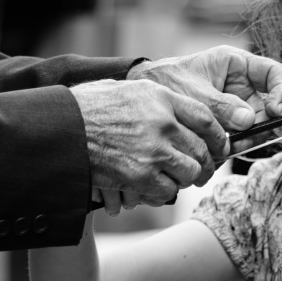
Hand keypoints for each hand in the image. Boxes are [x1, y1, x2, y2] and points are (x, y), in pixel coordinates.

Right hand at [74, 78, 225, 207]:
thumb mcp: (129, 89)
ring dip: (185, 178)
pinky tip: (155, 186)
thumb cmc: (89, 106)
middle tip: (202, 171)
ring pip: (190, 172)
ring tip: (177, 178)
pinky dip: (164, 192)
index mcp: (162, 97)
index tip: (218, 146)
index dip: (217, 136)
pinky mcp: (141, 175)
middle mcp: (163, 122)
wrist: (63, 128)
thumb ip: (158, 98)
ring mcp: (154, 150)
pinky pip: (168, 191)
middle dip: (205, 164)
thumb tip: (178, 110)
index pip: (206, 118)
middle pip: (202, 149)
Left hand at [135, 45, 281, 137]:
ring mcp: (234, 105)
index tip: (275, 110)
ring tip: (224, 149)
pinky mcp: (225, 123)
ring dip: (243, 141)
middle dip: (258, 125)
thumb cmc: (167, 80)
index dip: (281, 91)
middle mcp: (239, 85)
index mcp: (236, 64)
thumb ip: (221, 106)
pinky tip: (215, 152)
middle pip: (266, 106)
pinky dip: (229, 148)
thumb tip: (249, 121)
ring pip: (252, 126)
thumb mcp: (194, 91)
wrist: (146, 93)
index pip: (273, 73)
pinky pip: (236, 137)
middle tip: (244, 139)